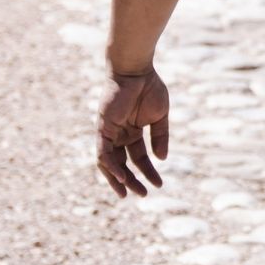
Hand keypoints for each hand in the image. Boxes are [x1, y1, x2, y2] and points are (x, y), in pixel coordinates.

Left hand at [97, 68, 170, 195]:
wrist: (136, 70)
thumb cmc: (149, 87)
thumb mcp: (160, 116)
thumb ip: (160, 137)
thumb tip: (161, 159)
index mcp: (132, 132)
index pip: (139, 158)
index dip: (148, 172)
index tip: (159, 184)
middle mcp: (119, 135)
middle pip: (122, 164)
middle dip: (132, 181)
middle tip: (143, 194)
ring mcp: (109, 132)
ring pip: (109, 163)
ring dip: (118, 179)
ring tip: (129, 192)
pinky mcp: (103, 128)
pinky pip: (103, 152)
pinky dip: (110, 166)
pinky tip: (121, 176)